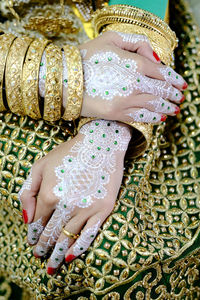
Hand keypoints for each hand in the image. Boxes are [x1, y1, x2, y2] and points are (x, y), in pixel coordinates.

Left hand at [19, 120, 131, 274]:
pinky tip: (69, 257)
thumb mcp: (40, 165)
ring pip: (66, 238)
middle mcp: (66, 205)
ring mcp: (86, 208)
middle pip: (50, 233)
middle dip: (42, 247)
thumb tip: (26, 218)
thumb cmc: (68, 153)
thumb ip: (28, 191)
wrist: (101, 144)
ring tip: (50, 266)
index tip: (31, 242)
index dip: (32, 234)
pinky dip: (78, 249)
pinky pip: (88, 235)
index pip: (37, 222)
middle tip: (39, 255)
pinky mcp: (102, 210)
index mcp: (49, 194)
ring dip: (56, 254)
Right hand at [77, 31, 186, 122]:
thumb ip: (136, 42)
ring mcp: (126, 100)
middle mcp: (134, 84)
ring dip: (168, 108)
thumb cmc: (86, 57)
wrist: (64, 80)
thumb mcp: (110, 38)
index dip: (175, 79)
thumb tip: (155, 57)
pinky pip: (140, 117)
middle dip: (174, 95)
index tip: (182, 84)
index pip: (162, 73)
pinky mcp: (116, 113)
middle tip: (181, 98)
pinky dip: (153, 118)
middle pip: (161, 91)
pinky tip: (160, 118)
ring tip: (175, 110)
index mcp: (134, 64)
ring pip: (154, 105)